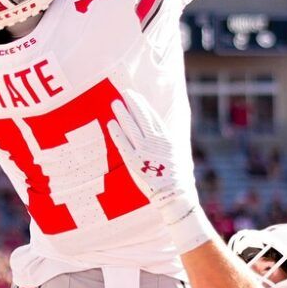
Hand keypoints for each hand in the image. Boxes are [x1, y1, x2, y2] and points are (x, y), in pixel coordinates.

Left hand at [106, 93, 213, 252]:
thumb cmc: (174, 177)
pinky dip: (116, 132)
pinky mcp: (134, 161)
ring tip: (115, 103)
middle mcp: (155, 141)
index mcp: (166, 138)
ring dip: (122, 113)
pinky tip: (110, 123)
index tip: (136, 96)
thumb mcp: (175, 155)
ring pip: (131, 126)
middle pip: (142, 117)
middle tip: (124, 93)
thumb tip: (160, 135)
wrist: (173, 194)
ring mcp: (144, 150)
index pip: (153, 116)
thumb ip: (166, 143)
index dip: (143, 105)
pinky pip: (123, 143)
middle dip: (132, 103)